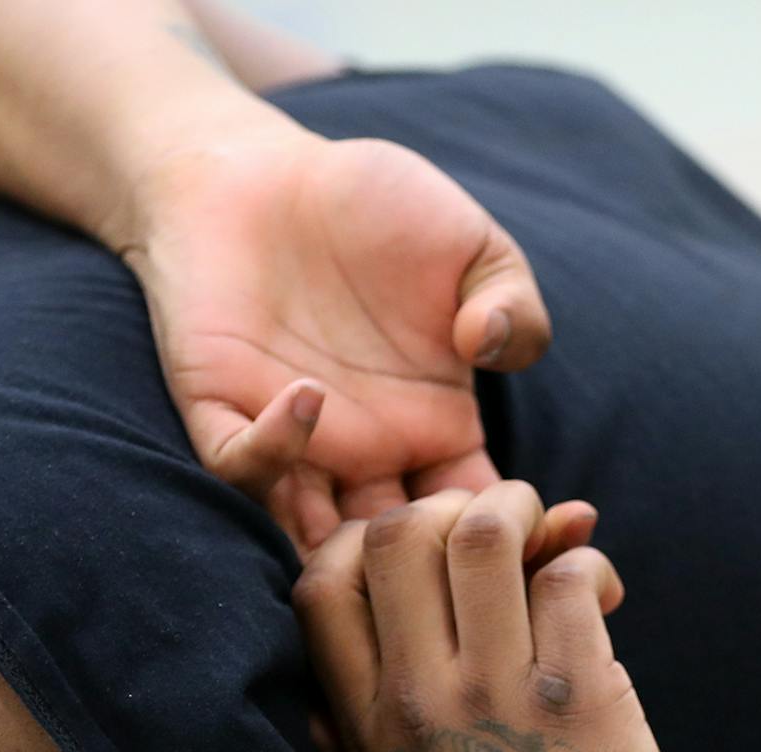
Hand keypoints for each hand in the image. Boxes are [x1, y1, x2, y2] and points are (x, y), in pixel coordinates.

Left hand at [121, 128, 551, 548]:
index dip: (511, 543)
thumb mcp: (476, 248)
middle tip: (445, 543)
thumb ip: (515, 303)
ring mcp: (294, 444)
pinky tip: (311, 394)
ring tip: (374, 504)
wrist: (258, 170)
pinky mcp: (221, 411)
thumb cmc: (377, 207)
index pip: (480, 526)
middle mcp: (367, 457)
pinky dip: (272, 452)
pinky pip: (240, 469)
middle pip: (399, 561)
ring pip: (311, 538)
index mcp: (437, 434)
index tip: (538, 527)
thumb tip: (489, 347)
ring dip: (343, 543)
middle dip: (424, 572)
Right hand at [293, 483, 706, 751]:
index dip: (364, 539)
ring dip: (526, 512)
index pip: (317, 584)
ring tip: (554, 537)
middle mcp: (419, 705)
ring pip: (483, 531)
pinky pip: (569, 574)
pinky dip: (588, 563)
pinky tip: (603, 598)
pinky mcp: (582, 698)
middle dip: (453, 508)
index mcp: (366, 733)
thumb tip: (328, 712)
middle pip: (398, 533)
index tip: (418, 555)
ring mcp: (498, 698)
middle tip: (504, 536)